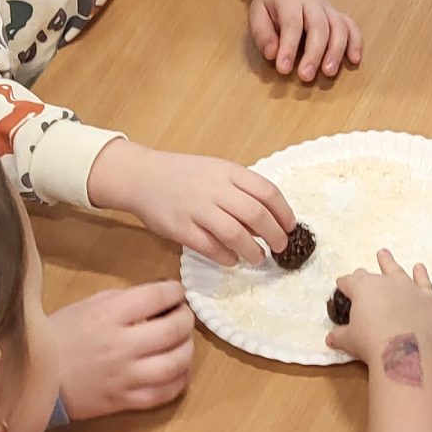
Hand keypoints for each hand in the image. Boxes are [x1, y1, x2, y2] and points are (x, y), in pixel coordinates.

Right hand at [49, 281, 194, 421]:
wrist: (32, 378)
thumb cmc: (60, 336)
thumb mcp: (87, 305)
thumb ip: (123, 300)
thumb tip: (158, 297)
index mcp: (109, 315)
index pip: (158, 297)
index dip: (176, 292)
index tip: (176, 293)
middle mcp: (121, 345)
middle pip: (174, 330)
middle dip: (186, 319)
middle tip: (182, 316)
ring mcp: (125, 376)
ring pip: (176, 363)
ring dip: (187, 349)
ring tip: (181, 343)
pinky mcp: (125, 401)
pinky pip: (166, 393)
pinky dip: (179, 380)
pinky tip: (176, 370)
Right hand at [88, 139, 294, 264]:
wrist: (141, 176)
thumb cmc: (184, 175)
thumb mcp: (216, 170)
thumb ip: (240, 189)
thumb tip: (269, 219)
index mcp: (228, 171)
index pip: (267, 191)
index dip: (284, 212)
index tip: (291, 227)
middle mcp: (215, 188)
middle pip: (256, 214)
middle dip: (275, 234)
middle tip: (280, 247)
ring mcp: (197, 209)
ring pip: (235, 234)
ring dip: (252, 250)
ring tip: (258, 258)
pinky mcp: (180, 228)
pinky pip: (210, 247)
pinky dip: (226, 257)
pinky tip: (231, 260)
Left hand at [247, 0, 361, 81]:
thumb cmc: (271, 3)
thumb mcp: (256, 13)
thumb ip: (263, 34)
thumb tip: (272, 54)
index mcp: (289, 0)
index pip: (292, 23)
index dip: (288, 47)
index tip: (283, 68)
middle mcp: (313, 2)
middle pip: (319, 26)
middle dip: (314, 53)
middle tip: (306, 76)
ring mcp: (328, 8)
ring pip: (339, 27)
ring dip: (336, 51)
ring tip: (329, 72)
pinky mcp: (338, 15)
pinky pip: (352, 27)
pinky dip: (356, 43)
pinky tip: (354, 60)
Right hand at [328, 248, 431, 366]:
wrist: (405, 351)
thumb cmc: (371, 343)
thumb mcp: (349, 340)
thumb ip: (339, 336)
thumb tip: (330, 338)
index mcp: (362, 288)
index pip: (349, 281)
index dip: (344, 284)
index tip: (341, 286)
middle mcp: (385, 282)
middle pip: (371, 275)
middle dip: (363, 275)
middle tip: (360, 274)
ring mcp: (408, 288)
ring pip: (397, 271)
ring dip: (389, 263)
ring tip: (384, 253)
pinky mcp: (427, 298)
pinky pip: (424, 282)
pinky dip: (421, 274)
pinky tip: (419, 267)